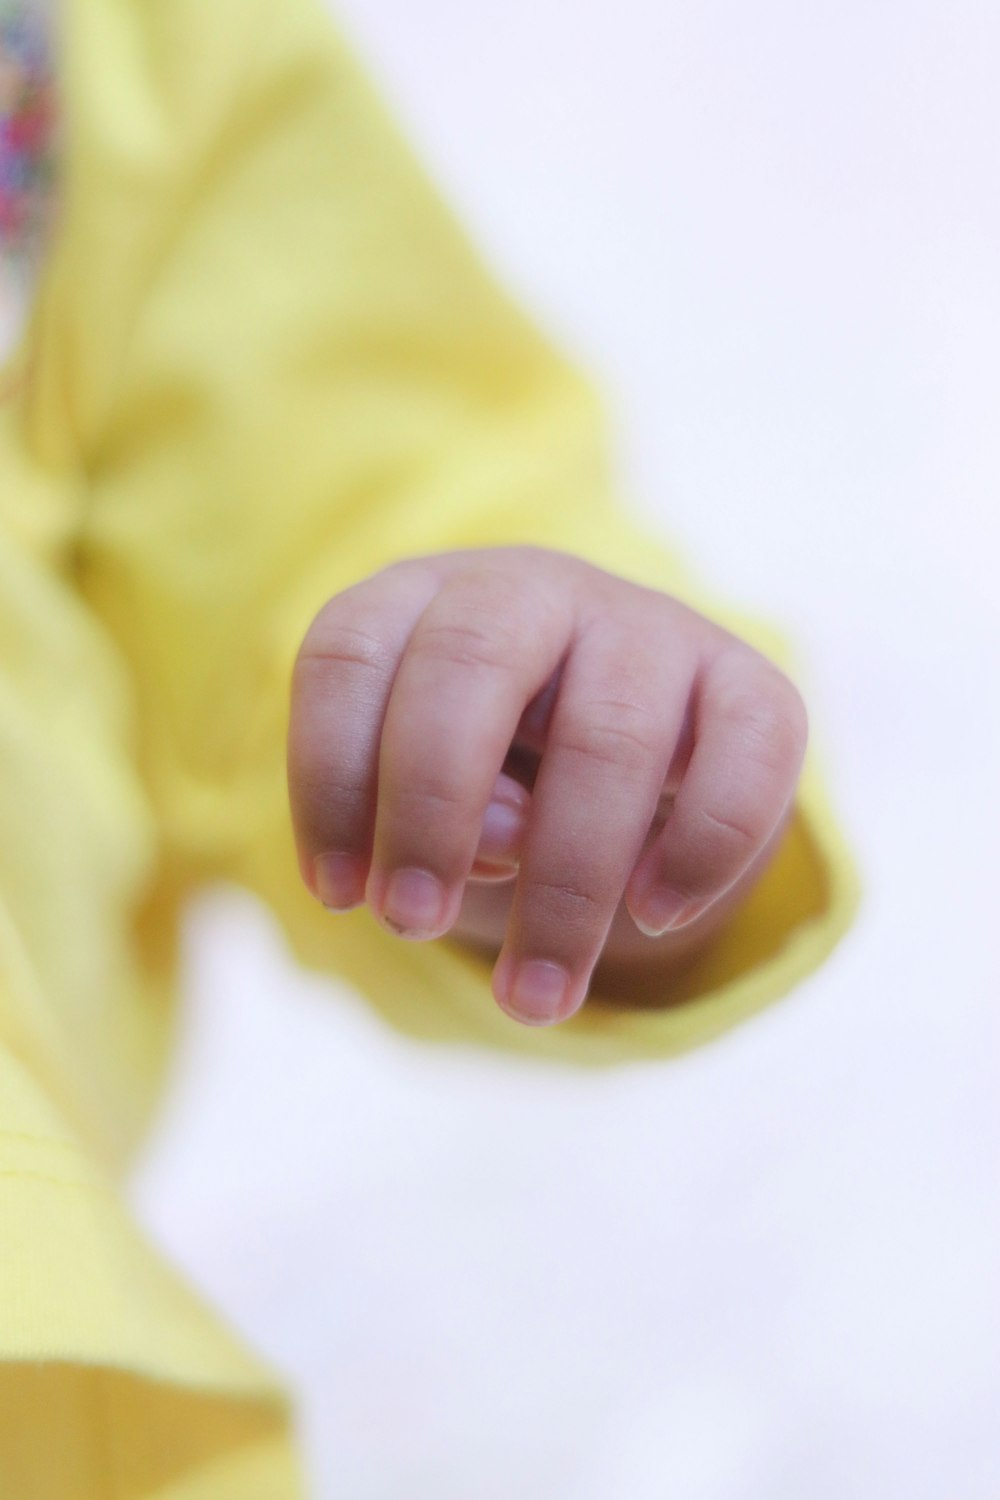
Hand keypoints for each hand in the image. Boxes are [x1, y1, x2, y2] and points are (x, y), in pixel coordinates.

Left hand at [287, 546, 807, 1024]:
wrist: (630, 721)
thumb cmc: (491, 764)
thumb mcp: (427, 786)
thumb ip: (423, 809)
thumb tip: (503, 840)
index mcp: (423, 600)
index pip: (350, 653)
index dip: (330, 778)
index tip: (340, 896)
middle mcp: (533, 592)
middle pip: (467, 666)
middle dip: (430, 810)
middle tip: (412, 925)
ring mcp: (649, 626)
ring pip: (612, 736)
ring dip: (565, 885)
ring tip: (535, 999)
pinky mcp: (750, 680)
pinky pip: (748, 754)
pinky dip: (702, 850)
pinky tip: (655, 913)